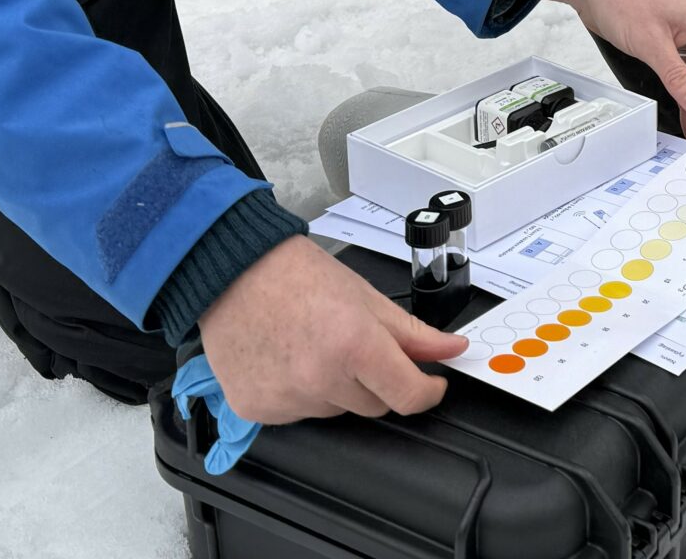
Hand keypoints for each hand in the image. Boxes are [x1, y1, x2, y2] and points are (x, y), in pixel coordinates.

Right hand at [199, 235, 467, 424]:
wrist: (233, 271)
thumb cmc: (295, 274)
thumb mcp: (366, 297)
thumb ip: (413, 333)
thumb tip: (452, 349)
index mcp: (354, 345)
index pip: (408, 397)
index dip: (427, 392)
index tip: (430, 384)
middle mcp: (320, 380)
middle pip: (373, 406)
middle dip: (375, 380)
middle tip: (352, 343)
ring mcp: (286, 399)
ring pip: (334, 410)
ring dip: (334, 387)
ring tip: (312, 345)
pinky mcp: (257, 410)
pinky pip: (297, 414)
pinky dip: (299, 393)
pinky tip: (286, 359)